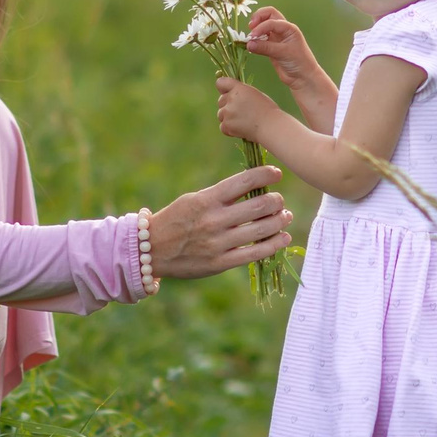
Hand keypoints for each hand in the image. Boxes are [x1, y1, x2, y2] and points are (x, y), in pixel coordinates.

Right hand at [146, 164, 293, 279]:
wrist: (151, 250)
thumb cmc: (176, 220)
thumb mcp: (194, 199)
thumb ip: (221, 195)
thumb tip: (254, 186)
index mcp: (206, 200)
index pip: (243, 182)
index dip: (265, 174)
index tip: (277, 173)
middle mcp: (213, 220)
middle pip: (258, 206)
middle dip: (276, 201)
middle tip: (279, 200)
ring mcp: (218, 243)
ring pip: (261, 230)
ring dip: (279, 221)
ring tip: (285, 216)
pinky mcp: (220, 263)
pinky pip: (255, 254)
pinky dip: (274, 244)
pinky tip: (284, 237)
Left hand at [215, 76, 283, 142]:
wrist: (270, 126)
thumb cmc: (267, 110)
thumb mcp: (255, 94)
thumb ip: (240, 92)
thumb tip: (229, 94)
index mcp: (239, 89)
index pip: (221, 83)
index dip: (223, 88)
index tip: (228, 93)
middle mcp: (231, 99)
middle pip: (220, 101)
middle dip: (228, 105)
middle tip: (242, 112)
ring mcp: (227, 112)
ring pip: (221, 114)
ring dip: (228, 118)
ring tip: (243, 121)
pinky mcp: (226, 125)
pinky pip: (223, 126)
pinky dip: (229, 129)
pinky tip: (241, 128)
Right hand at [244, 7, 319, 79]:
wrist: (302, 77)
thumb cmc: (299, 62)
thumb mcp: (283, 53)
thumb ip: (265, 47)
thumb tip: (249, 43)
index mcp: (289, 28)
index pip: (271, 21)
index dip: (261, 27)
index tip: (252, 37)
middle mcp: (282, 30)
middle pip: (268, 15)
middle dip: (258, 17)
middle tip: (250, 27)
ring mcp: (276, 37)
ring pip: (264, 25)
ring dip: (256, 28)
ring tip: (250, 38)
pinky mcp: (271, 46)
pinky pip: (261, 38)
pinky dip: (255, 39)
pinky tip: (251, 45)